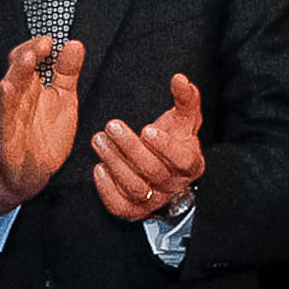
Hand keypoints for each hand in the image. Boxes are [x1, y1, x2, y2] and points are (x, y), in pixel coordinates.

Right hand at [0, 37, 84, 213]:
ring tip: (28, 58)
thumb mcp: (64, 99)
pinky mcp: (5, 132)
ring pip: (8, 86)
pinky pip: (2, 114)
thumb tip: (74, 45)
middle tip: (45, 44)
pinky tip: (8, 88)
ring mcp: (9, 112)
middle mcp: (17, 95)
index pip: (29, 57)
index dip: (39, 46)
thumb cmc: (45, 135)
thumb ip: (67, 73)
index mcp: (31, 85)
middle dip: (29, 52)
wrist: (30, 172)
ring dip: (16, 71)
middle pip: (17, 66)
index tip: (54, 39)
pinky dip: (5, 100)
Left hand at [91, 74, 205, 222]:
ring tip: (98, 140)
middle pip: (154, 171)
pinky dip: (107, 189)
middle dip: (130, 148)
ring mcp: (155, 200)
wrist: (164, 171)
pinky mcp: (134, 210)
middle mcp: (175, 185)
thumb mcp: (182, 120)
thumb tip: (180, 78)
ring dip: (115, 163)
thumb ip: (185, 99)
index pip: (183, 159)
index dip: (166, 147)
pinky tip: (98, 168)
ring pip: (136, 187)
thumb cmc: (173, 140)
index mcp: (190, 164)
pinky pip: (121, 206)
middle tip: (111, 126)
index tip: (147, 129)